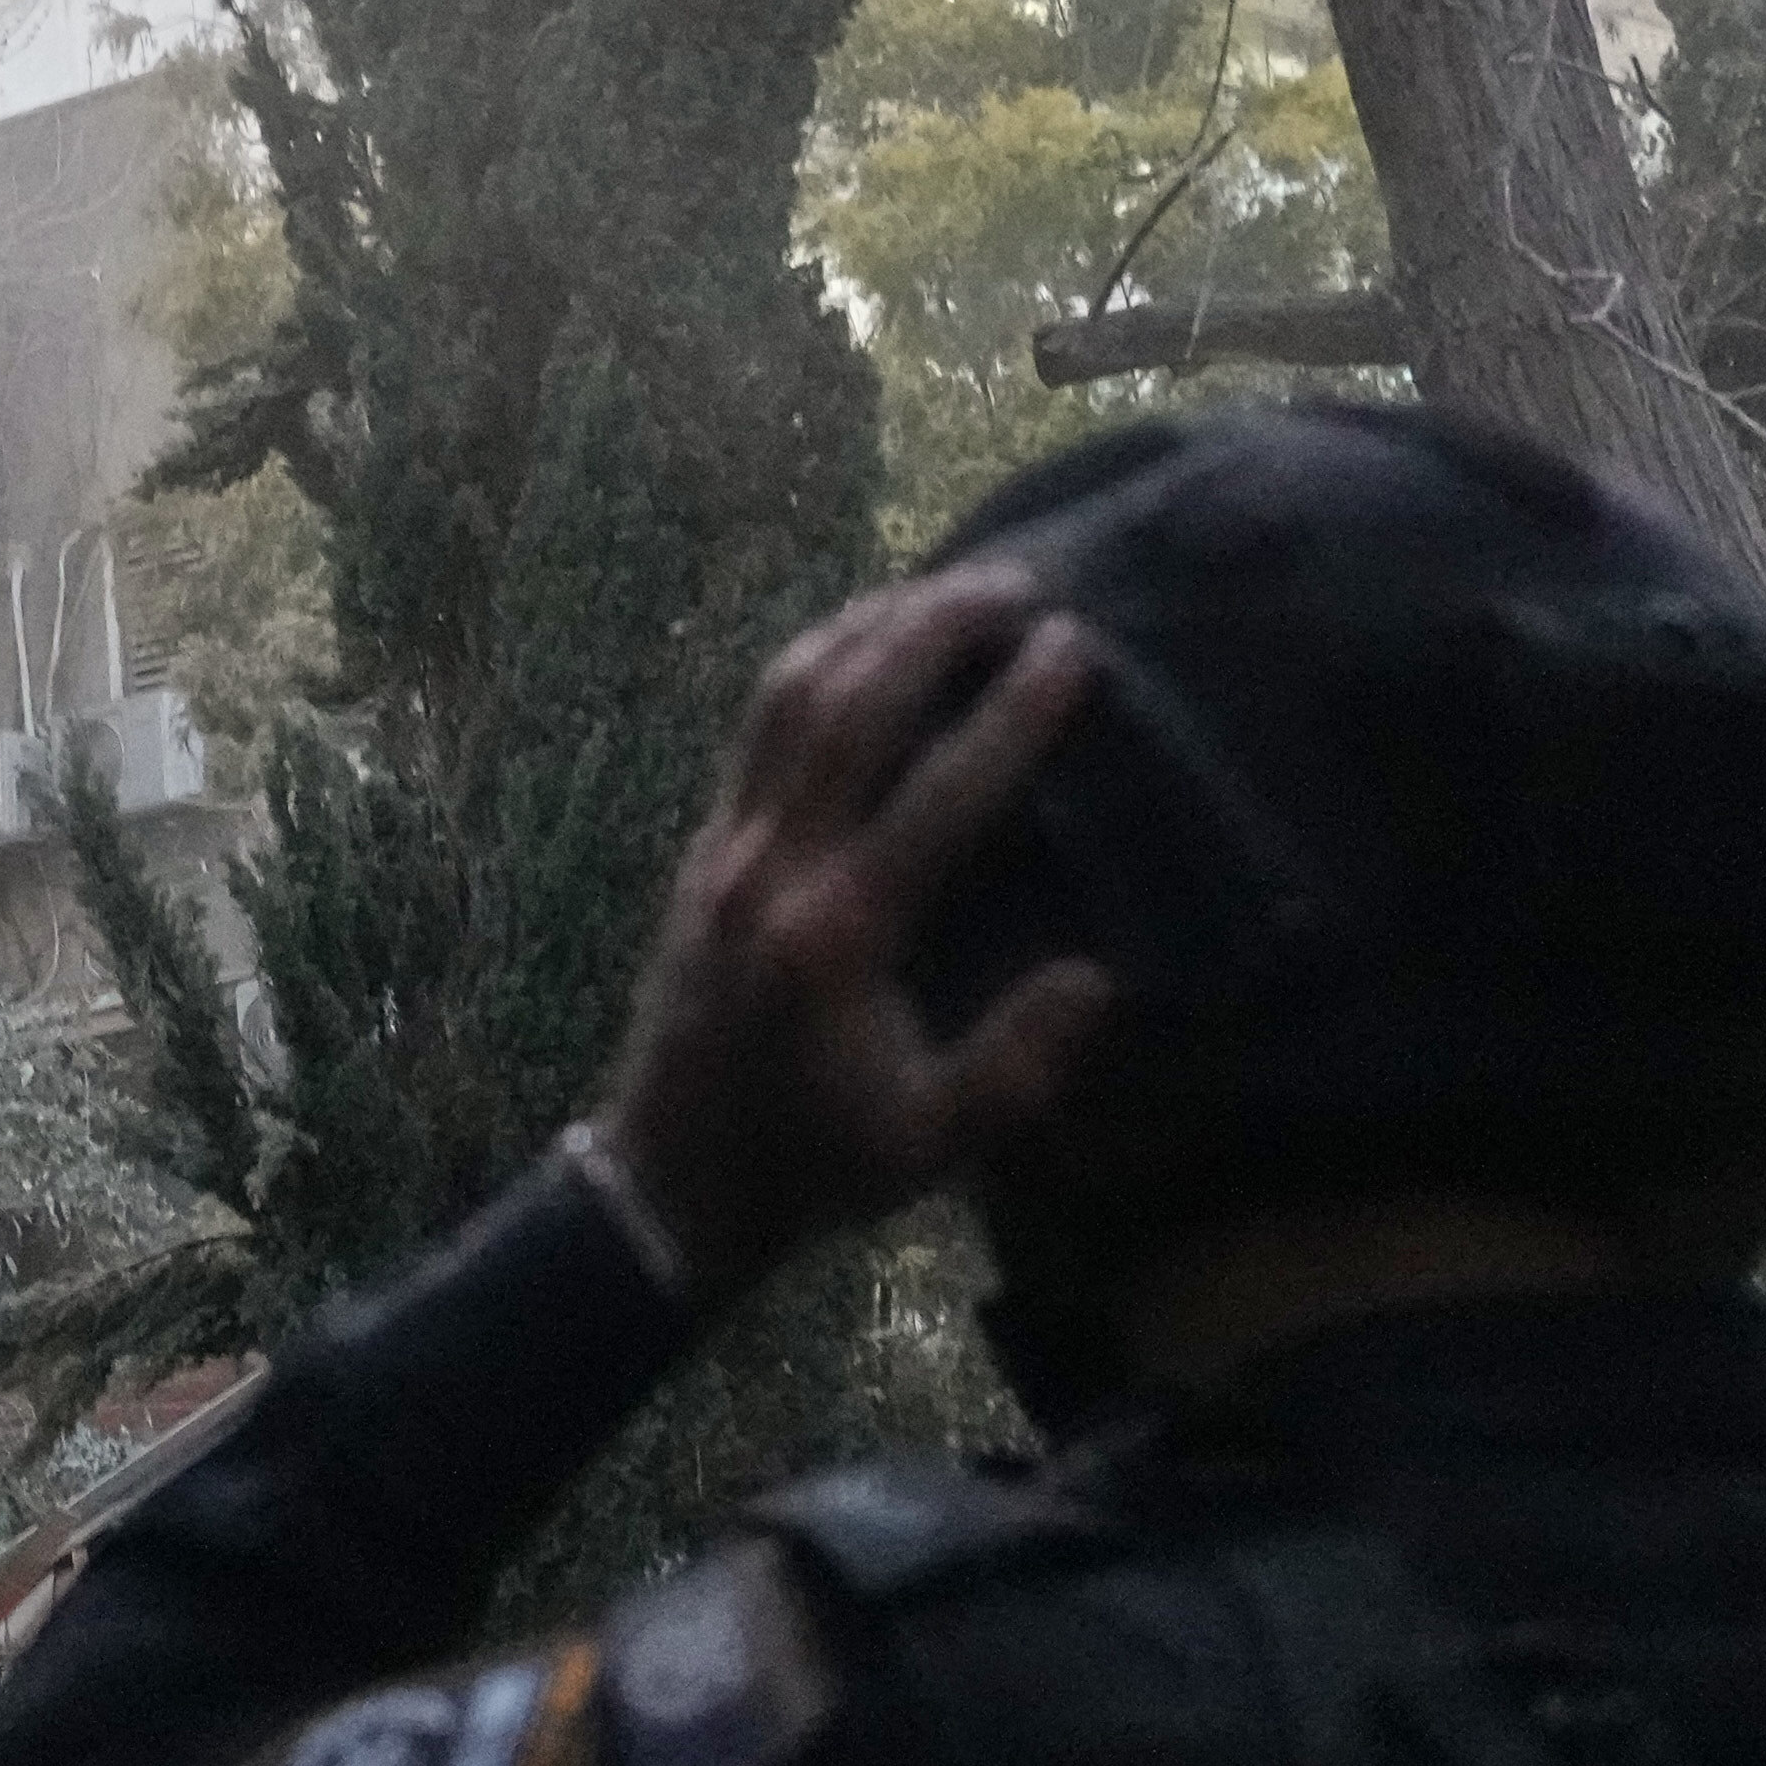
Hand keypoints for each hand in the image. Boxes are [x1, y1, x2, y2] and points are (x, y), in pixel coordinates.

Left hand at [587, 573, 1121, 1292]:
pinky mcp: (704, 846)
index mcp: (837, 935)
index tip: (1073, 650)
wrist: (670, 1182)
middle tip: (1020, 583)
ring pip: (790, 698)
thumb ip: (1017, 1063)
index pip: (938, 795)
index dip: (1011, 715)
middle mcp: (774, 868)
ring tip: (947, 585)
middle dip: (937, 632)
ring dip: (869, 628)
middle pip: (853, 710)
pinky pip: (754, 727)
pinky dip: (810, 663)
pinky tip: (860, 636)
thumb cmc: (811, 1166)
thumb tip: (1095, 976)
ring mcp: (727, 847)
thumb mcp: (930, 1142)